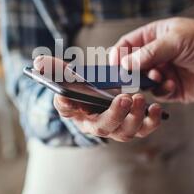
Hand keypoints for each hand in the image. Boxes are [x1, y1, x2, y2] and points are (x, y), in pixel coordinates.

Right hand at [33, 56, 162, 141]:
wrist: (110, 92)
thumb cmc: (88, 85)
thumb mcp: (71, 74)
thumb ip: (55, 68)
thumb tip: (37, 61)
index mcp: (77, 110)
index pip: (66, 109)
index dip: (66, 105)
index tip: (67, 98)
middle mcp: (96, 123)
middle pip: (102, 126)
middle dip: (113, 114)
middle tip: (123, 98)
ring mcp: (117, 127)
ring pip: (125, 132)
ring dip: (133, 117)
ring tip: (139, 98)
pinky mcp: (135, 125)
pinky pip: (144, 128)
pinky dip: (152, 121)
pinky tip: (156, 107)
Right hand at [110, 18, 193, 102]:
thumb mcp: (176, 40)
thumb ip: (149, 52)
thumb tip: (124, 64)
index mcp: (154, 36)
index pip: (127, 45)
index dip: (118, 54)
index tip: (114, 65)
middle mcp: (156, 54)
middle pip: (131, 66)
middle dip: (131, 72)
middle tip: (132, 77)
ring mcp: (164, 72)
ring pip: (143, 82)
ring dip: (148, 81)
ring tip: (160, 76)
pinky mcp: (173, 89)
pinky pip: (158, 93)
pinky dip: (162, 90)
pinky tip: (172, 84)